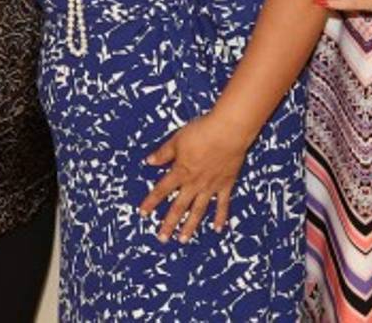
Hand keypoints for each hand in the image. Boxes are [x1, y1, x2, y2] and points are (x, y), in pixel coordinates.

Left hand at [138, 114, 251, 243]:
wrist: (228, 132)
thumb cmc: (203, 132)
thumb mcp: (177, 139)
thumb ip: (164, 153)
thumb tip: (149, 161)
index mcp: (181, 172)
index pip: (162, 190)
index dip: (151, 202)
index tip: (143, 213)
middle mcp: (194, 183)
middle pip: (179, 207)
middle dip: (169, 223)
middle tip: (162, 238)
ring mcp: (211, 186)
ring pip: (198, 210)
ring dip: (190, 226)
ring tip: (183, 239)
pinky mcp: (226, 184)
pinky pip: (222, 204)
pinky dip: (220, 217)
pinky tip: (217, 229)